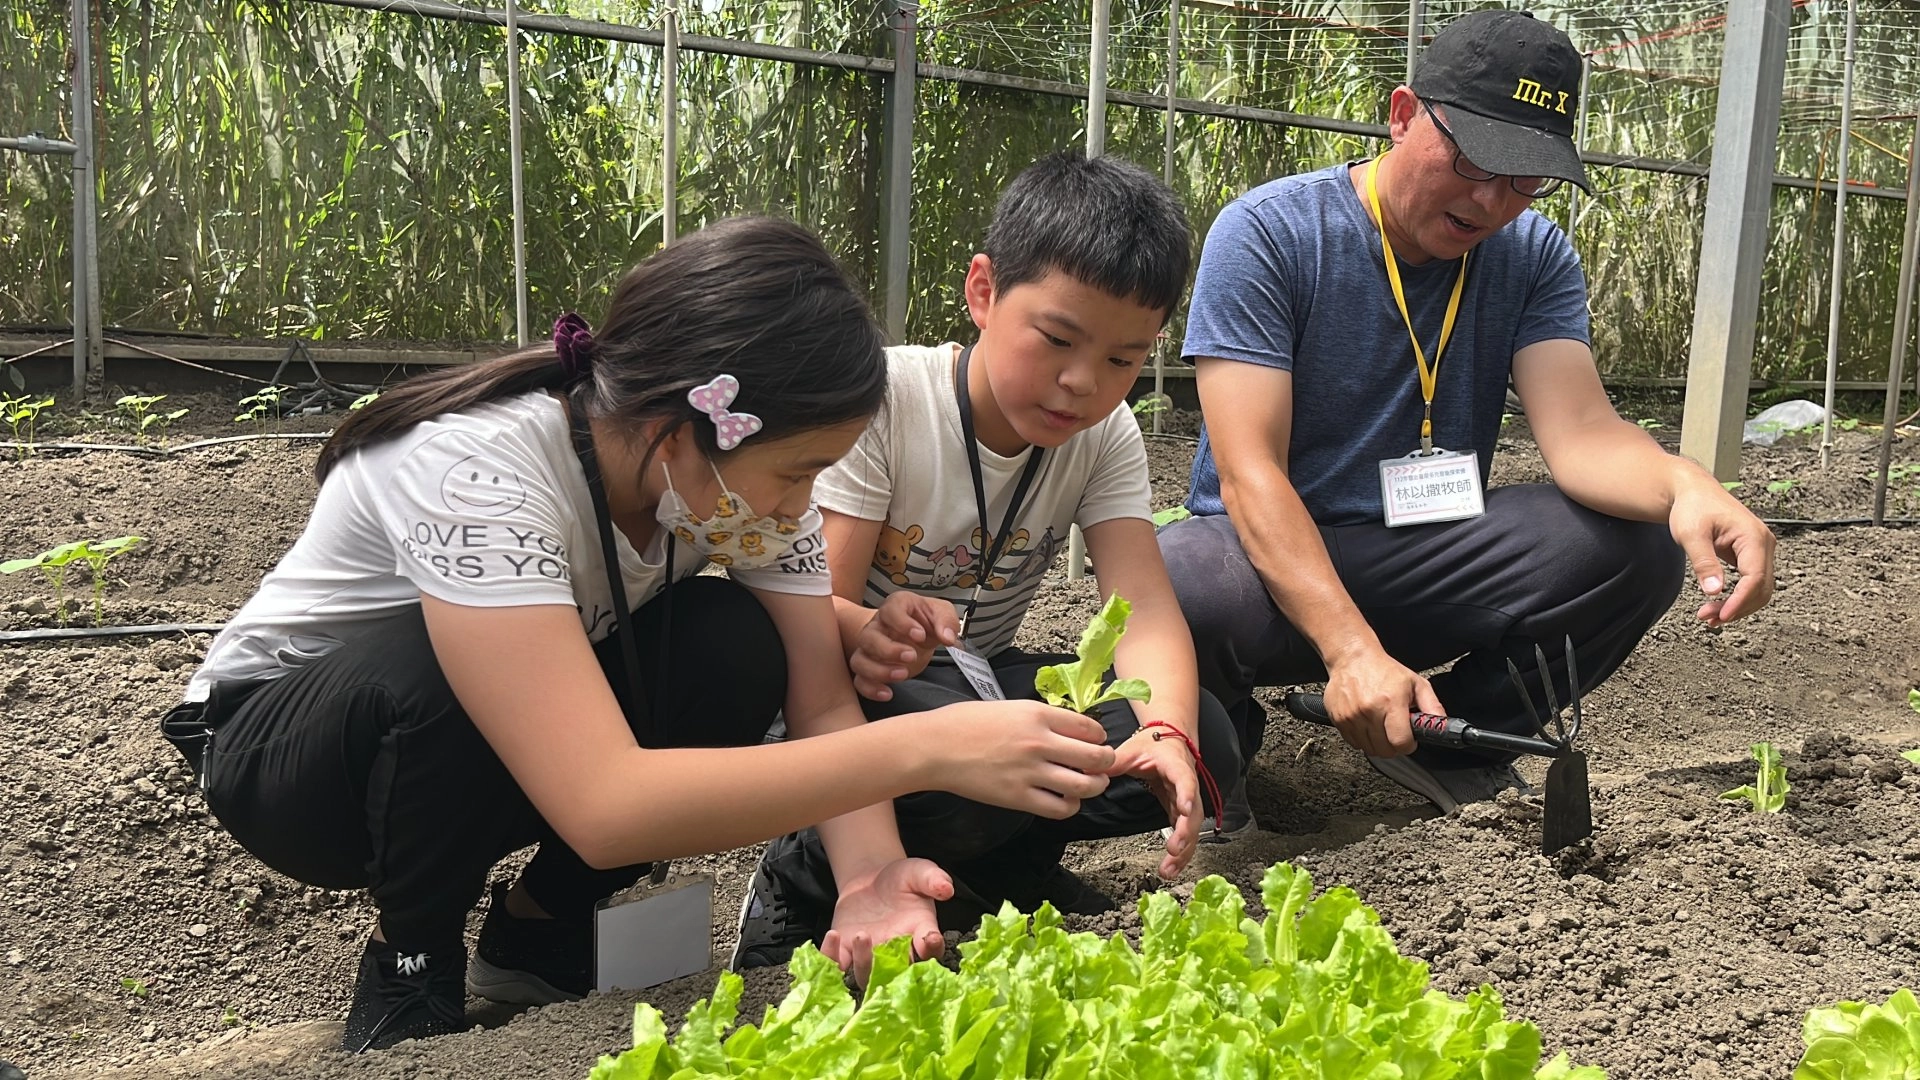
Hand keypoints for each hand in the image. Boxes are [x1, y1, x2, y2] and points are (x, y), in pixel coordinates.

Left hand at [820, 858, 949, 986]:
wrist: (872, 881)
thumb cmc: (901, 879)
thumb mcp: (919, 872)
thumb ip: (932, 878)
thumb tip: (946, 888)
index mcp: (921, 933)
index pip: (932, 948)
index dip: (932, 947)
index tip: (931, 938)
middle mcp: (897, 952)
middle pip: (899, 971)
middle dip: (895, 966)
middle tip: (890, 946)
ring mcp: (870, 955)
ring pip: (867, 974)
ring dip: (864, 961)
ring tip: (863, 935)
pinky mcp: (846, 951)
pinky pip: (838, 964)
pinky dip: (831, 957)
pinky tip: (833, 935)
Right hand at [851, 592, 959, 700]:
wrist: (917, 633)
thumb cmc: (926, 621)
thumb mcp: (942, 613)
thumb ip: (946, 622)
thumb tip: (948, 637)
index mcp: (896, 607)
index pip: (890, 610)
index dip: (902, 623)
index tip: (920, 635)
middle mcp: (877, 626)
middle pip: (868, 636)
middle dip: (888, 649)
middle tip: (911, 656)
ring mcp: (869, 648)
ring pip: (859, 660)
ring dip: (878, 670)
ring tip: (902, 674)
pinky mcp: (870, 668)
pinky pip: (860, 680)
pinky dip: (870, 689)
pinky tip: (887, 693)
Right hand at [928, 701, 1115, 817]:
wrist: (935, 747)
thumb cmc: (965, 723)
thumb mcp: (1009, 707)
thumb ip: (1040, 718)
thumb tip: (1067, 730)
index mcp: (1038, 714)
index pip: (1090, 728)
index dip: (1099, 738)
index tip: (1096, 743)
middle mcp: (1040, 742)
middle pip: (1096, 757)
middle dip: (1106, 763)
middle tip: (1103, 765)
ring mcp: (1030, 772)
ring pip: (1085, 786)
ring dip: (1094, 787)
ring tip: (1090, 785)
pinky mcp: (1019, 797)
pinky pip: (1060, 807)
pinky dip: (1070, 806)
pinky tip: (1065, 800)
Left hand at [1109, 727, 1200, 879]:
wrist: (1169, 740)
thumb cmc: (1153, 744)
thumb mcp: (1132, 750)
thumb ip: (1113, 762)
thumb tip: (1090, 771)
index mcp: (1176, 765)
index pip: (1185, 779)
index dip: (1186, 794)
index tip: (1183, 809)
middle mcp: (1187, 785)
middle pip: (1192, 812)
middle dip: (1185, 834)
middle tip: (1174, 852)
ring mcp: (1187, 800)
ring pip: (1191, 828)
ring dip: (1183, 851)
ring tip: (1168, 870)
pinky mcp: (1181, 812)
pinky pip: (1185, 833)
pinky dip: (1180, 852)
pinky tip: (1171, 868)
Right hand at [1322, 644, 1441, 757]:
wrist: (1352, 657)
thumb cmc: (1383, 669)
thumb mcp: (1415, 683)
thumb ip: (1432, 706)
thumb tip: (1442, 724)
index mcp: (1390, 702)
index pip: (1400, 742)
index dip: (1408, 745)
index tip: (1409, 740)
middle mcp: (1369, 710)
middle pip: (1384, 750)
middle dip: (1394, 746)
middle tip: (1395, 733)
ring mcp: (1351, 716)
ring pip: (1368, 749)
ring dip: (1377, 743)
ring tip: (1381, 726)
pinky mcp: (1338, 719)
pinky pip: (1354, 742)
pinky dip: (1362, 739)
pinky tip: (1367, 724)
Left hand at [1670, 478, 1776, 626]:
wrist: (1693, 492)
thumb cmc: (1693, 506)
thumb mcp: (1691, 535)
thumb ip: (1703, 562)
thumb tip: (1714, 590)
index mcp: (1753, 536)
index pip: (1755, 578)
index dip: (1740, 601)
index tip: (1723, 615)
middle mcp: (1763, 543)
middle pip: (1761, 588)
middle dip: (1737, 607)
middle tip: (1709, 618)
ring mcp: (1760, 550)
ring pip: (1759, 589)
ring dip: (1738, 606)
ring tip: (1711, 616)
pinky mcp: (1752, 555)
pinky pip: (1752, 583)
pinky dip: (1738, 597)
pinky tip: (1720, 606)